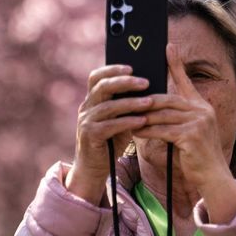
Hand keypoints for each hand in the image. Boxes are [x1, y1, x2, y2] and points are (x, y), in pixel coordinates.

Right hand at [64, 64, 156, 204]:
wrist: (94, 168)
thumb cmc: (111, 140)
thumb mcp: (119, 119)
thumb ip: (127, 104)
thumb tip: (149, 87)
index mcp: (92, 100)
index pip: (96, 77)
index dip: (112, 69)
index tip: (131, 67)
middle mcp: (86, 107)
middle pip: (103, 87)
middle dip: (125, 82)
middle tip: (145, 82)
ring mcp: (86, 121)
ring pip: (108, 106)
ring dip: (131, 103)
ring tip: (149, 102)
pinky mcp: (89, 136)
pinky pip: (109, 125)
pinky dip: (127, 122)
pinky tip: (142, 121)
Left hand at [134, 43, 235, 217]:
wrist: (213, 176)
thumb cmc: (198, 155)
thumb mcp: (190, 131)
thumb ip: (179, 116)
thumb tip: (154, 105)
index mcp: (202, 105)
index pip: (186, 81)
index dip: (176, 63)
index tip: (168, 45)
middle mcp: (202, 110)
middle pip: (167, 99)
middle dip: (146, 100)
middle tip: (128, 98)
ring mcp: (198, 122)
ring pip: (162, 115)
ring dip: (142, 117)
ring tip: (127, 117)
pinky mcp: (191, 136)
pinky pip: (162, 130)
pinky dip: (147, 131)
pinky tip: (135, 131)